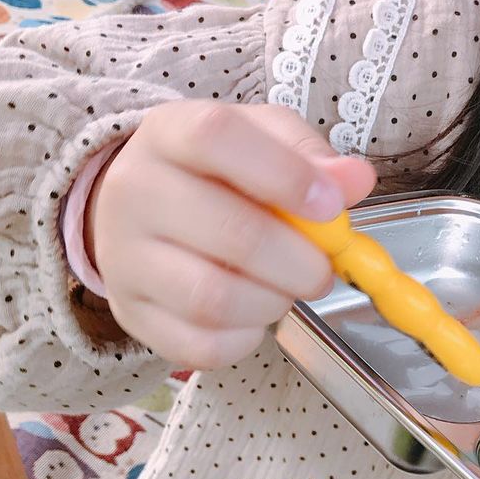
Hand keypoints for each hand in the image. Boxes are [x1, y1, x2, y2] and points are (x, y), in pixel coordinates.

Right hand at [88, 101, 375, 368]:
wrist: (140, 212)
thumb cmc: (214, 172)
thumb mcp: (261, 139)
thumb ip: (310, 155)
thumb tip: (355, 180)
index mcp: (167, 133)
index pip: (215, 138)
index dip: (285, 174)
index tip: (332, 206)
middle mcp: (132, 192)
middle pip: (230, 232)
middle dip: (300, 261)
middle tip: (322, 268)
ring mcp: (124, 259)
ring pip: (213, 298)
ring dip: (274, 302)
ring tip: (287, 288)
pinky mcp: (132, 314)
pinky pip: (202, 345)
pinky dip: (246, 337)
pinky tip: (254, 314)